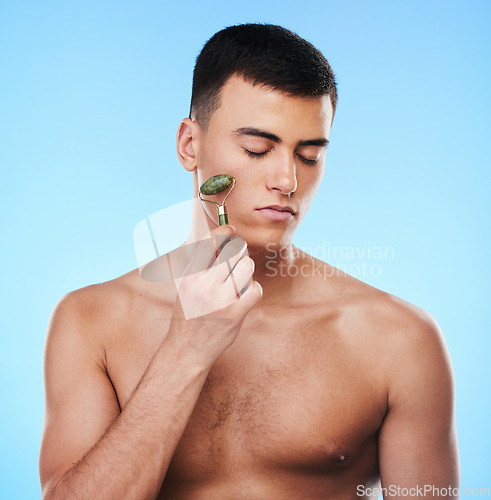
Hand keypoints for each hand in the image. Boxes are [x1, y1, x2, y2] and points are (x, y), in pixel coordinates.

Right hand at [167, 225, 261, 365]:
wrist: (185, 350)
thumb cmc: (189, 314)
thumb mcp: (185, 285)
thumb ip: (200, 263)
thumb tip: (224, 236)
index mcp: (190, 275)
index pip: (210, 241)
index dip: (224, 231)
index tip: (232, 230)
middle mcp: (203, 284)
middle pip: (234, 251)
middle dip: (240, 253)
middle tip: (238, 262)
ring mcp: (219, 300)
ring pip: (247, 267)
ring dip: (248, 271)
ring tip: (239, 281)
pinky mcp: (234, 314)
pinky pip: (255, 289)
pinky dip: (253, 290)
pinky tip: (244, 296)